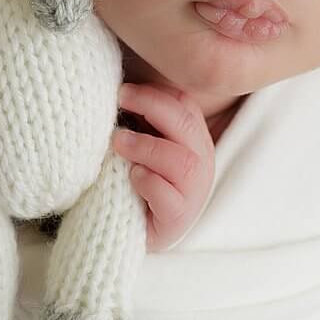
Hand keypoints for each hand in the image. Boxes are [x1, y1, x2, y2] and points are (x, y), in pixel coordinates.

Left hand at [113, 82, 214, 251]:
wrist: (132, 229)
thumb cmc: (136, 180)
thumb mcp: (141, 145)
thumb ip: (140, 121)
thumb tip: (119, 90)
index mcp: (193, 139)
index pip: (185, 105)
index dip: (156, 93)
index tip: (125, 90)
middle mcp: (201, 162)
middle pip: (186, 124)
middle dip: (152, 106)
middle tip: (120, 99)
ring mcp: (194, 192)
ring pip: (182, 162)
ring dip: (147, 146)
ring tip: (119, 142)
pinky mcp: (179, 218)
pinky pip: (170, 198)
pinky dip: (149, 183)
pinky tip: (132, 176)